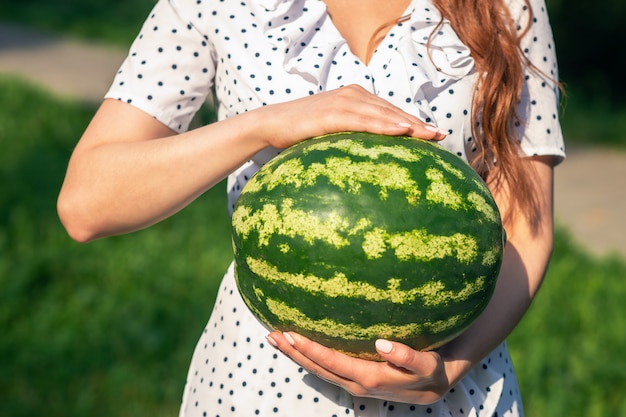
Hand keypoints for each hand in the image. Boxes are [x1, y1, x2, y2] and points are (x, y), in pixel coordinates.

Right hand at [251, 84, 446, 149]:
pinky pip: (364, 120)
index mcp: (356, 99)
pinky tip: (401, 131)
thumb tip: (366, 161)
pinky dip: (384, 125)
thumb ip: (350, 138)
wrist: (271, 124)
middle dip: (417, 123)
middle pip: (392, 111)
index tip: (433, 134)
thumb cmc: (302, 132)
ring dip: (408, 124)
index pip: (389, 111)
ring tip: (428, 134)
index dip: (412, 121)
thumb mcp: (331, 133)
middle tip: (440, 135)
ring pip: (383, 114)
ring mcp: (343, 102)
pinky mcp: (332, 112)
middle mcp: (353, 96)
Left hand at [266, 331, 457, 404]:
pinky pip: (325, 368)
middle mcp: (356, 384)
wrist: (436, 386)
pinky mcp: (353, 378)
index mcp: (369, 379)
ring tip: (275, 338)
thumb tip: (382, 345)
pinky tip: (297, 345)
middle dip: (293, 352)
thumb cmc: (432, 371)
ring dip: (296, 355)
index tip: (290, 334)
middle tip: (271, 334)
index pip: (332, 362)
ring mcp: (352, 383)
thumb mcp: (428, 364)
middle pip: (317, 368)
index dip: (310, 350)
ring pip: (317, 370)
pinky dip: (308, 357)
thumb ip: (408, 357)